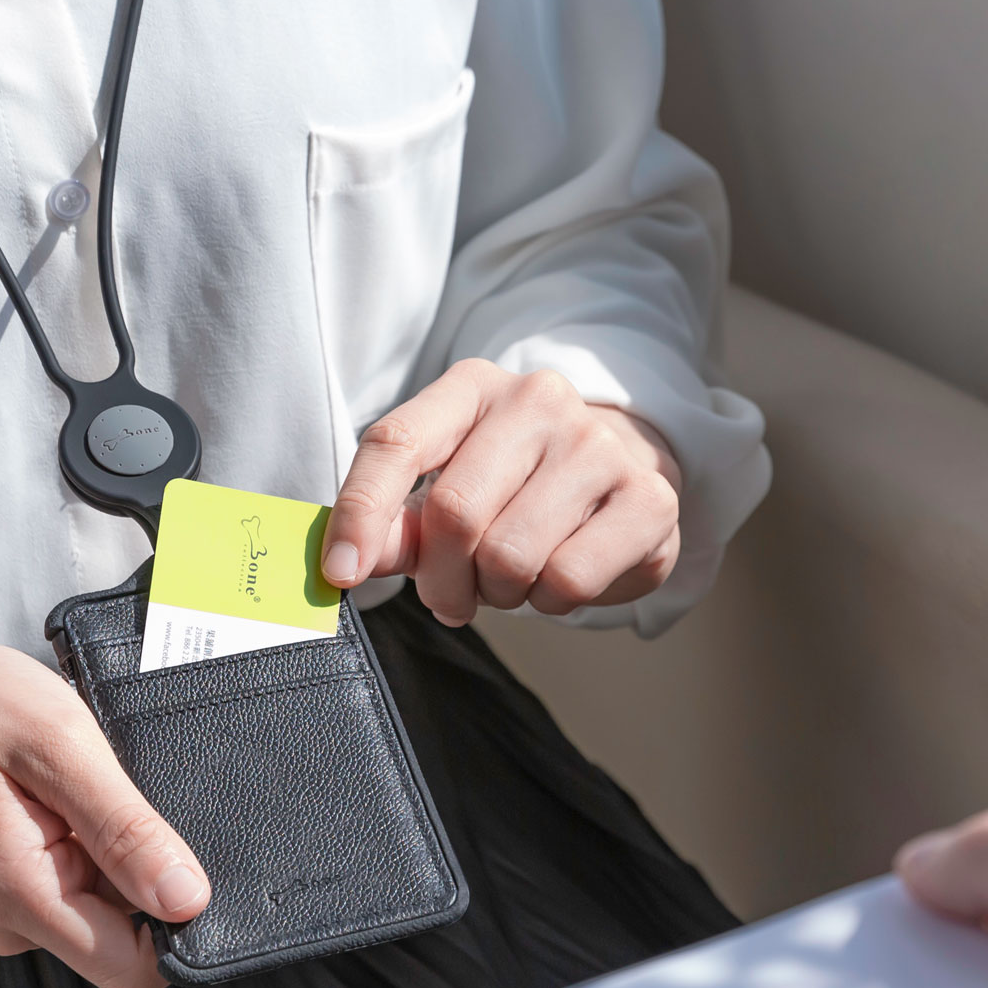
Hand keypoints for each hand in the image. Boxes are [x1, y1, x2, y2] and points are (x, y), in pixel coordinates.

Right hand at [0, 622, 208, 987]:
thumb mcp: (60, 745)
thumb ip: (124, 830)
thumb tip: (189, 900)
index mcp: (19, 895)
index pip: (134, 970)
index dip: (177, 922)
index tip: (176, 850)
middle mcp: (12, 924)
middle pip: (127, 948)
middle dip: (146, 882)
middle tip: (117, 801)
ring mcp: (13, 914)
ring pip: (112, 918)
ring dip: (121, 859)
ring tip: (85, 791)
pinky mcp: (19, 895)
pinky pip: (89, 893)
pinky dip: (99, 850)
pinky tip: (73, 801)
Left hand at [320, 362, 681, 625]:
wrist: (617, 466)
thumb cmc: (513, 483)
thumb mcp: (443, 486)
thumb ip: (393, 523)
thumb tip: (348, 563)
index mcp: (472, 387)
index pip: (396, 444)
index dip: (359, 515)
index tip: (339, 574)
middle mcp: (538, 400)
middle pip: (455, 514)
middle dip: (441, 578)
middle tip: (452, 594)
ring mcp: (599, 446)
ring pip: (510, 556)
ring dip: (499, 593)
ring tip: (513, 576)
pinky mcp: (648, 499)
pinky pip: (568, 580)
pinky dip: (551, 600)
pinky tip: (558, 573)